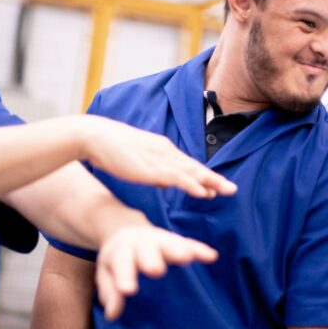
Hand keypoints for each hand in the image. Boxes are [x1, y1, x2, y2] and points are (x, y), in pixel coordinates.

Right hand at [85, 117, 237, 198]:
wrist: (95, 137)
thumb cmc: (111, 149)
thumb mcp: (137, 160)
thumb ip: (152, 170)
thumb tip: (164, 182)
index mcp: (162, 149)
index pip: (187, 164)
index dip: (203, 175)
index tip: (218, 184)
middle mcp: (165, 152)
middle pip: (194, 167)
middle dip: (214, 179)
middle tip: (232, 189)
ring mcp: (159, 159)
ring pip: (190, 172)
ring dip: (210, 182)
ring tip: (226, 191)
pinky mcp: (151, 167)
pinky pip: (176, 177)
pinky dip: (191, 184)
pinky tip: (202, 191)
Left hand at [96, 224, 217, 319]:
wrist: (126, 231)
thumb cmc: (117, 259)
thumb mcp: (106, 273)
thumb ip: (110, 291)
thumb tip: (112, 314)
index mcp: (121, 249)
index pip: (121, 263)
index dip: (125, 276)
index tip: (128, 291)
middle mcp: (141, 242)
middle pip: (146, 249)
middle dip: (151, 259)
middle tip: (155, 271)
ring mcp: (159, 240)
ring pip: (169, 243)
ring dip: (177, 250)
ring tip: (186, 258)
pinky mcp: (175, 241)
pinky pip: (188, 243)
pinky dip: (199, 249)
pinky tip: (211, 256)